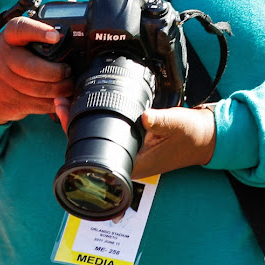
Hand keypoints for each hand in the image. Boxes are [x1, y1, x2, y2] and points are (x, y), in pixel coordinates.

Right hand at [0, 17, 72, 124]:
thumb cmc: (14, 56)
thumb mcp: (21, 39)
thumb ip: (43, 26)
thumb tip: (73, 5)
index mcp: (10, 37)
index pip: (20, 29)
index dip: (38, 32)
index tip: (55, 35)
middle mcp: (4, 57)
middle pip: (31, 67)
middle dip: (55, 72)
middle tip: (68, 71)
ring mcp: (5, 80)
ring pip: (36, 89)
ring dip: (58, 90)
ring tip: (69, 85)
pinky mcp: (10, 100)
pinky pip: (36, 104)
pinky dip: (52, 103)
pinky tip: (60, 98)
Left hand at [54, 101, 216, 178]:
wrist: (205, 138)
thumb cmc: (191, 135)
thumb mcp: (176, 124)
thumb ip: (161, 121)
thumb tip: (145, 117)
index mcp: (132, 164)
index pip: (93, 151)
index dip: (74, 131)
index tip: (63, 111)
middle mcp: (126, 162)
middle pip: (87, 145)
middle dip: (70, 124)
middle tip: (59, 100)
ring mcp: (127, 154)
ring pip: (95, 138)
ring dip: (79, 121)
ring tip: (67, 100)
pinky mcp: (131, 143)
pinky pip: (106, 132)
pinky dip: (94, 120)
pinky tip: (88, 106)